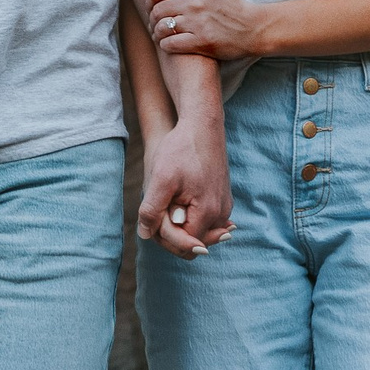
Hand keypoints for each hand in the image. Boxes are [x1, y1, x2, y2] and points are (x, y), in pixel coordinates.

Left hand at [139, 116, 233, 256]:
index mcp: (208, 212)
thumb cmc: (181, 149)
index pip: (185, 245)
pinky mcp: (222, 198)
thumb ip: (152, 210)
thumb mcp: (161, 179)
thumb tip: (145, 235)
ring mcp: (224, 206)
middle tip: (158, 213)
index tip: (153, 220)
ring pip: (199, 231)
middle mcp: (221, 214)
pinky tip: (179, 203)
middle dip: (173, 233)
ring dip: (181, 224)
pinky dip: (190, 215)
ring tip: (168, 204)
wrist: (201, 124)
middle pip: (193, 241)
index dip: (164, 236)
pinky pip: (205, 219)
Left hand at [146, 0, 264, 63]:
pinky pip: (171, 44)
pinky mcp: (202, 42)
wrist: (252, 27)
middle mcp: (194, 3)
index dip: (149, 1)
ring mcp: (198, 23)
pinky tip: (169, 44)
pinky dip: (166, 45)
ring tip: (161, 35)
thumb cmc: (230, 2)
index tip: (152, 7)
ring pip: (162, 28)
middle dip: (152, 19)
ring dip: (157, 34)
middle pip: (157, 11)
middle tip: (156, 23)